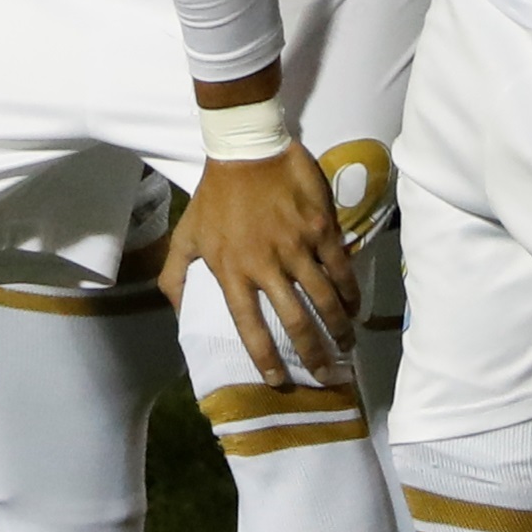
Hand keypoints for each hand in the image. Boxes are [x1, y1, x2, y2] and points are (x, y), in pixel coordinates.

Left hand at [164, 142, 357, 376]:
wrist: (245, 149)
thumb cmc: (213, 197)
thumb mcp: (185, 237)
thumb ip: (177, 279)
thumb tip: (180, 316)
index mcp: (231, 271)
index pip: (249, 327)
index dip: (266, 359)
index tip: (278, 381)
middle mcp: (266, 264)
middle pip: (297, 321)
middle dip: (314, 354)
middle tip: (326, 374)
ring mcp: (297, 246)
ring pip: (325, 299)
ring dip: (339, 328)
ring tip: (346, 346)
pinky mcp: (320, 227)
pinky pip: (341, 268)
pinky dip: (350, 293)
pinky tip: (354, 308)